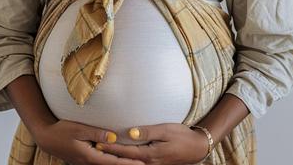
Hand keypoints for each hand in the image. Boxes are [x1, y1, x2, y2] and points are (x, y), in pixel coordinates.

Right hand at [34, 119, 145, 164]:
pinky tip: (117, 159)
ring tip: (133, 163)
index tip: (141, 163)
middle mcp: (89, 162)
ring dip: (119, 164)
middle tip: (142, 164)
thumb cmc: (62, 130)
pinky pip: (100, 163)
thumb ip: (97, 133)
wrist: (47, 137)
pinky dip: (111, 162)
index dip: (127, 164)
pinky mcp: (84, 159)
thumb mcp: (79, 129)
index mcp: (89, 156)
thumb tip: (113, 137)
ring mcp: (86, 162)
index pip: (112, 162)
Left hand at [93, 123, 210, 164]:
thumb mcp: (166, 130)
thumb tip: (130, 132)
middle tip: (95, 151)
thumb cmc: (182, 136)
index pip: (126, 152)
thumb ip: (147, 132)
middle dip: (110, 157)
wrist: (197, 148)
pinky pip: (138, 164)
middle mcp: (149, 164)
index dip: (111, 148)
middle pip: (125, 161)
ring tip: (104, 155)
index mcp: (150, 155)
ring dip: (118, 161)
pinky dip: (128, 162)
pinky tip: (121, 158)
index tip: (98, 144)